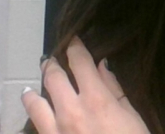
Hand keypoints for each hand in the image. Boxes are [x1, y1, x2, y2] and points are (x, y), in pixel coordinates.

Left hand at [22, 37, 149, 133]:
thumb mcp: (132, 117)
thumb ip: (114, 90)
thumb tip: (102, 66)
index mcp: (96, 98)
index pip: (79, 61)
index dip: (75, 47)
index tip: (73, 41)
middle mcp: (71, 110)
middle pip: (53, 76)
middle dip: (52, 64)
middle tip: (52, 60)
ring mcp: (56, 130)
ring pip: (34, 101)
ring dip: (34, 90)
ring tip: (32, 88)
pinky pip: (35, 125)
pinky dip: (34, 115)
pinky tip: (35, 113)